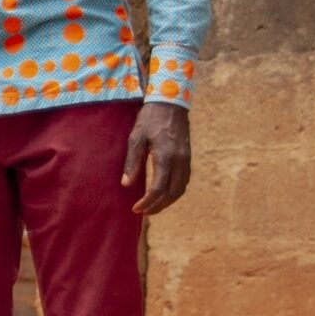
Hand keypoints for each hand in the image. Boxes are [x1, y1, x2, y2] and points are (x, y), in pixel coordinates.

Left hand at [121, 100, 191, 215]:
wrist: (170, 103)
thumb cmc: (150, 119)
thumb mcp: (136, 137)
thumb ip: (133, 162)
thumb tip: (126, 184)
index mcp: (166, 157)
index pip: (159, 188)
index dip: (148, 202)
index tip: (136, 208)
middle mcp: (180, 161)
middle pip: (172, 193)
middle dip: (158, 206)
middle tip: (144, 212)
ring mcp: (186, 159)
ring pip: (181, 189)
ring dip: (168, 201)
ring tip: (153, 207)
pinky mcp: (188, 157)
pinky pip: (184, 181)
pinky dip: (175, 192)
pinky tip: (164, 194)